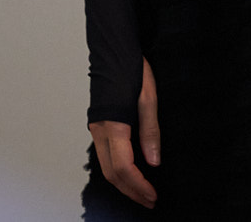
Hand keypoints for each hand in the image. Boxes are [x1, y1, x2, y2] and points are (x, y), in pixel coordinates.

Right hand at [89, 58, 159, 207]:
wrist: (112, 50)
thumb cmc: (131, 69)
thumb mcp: (148, 98)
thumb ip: (150, 131)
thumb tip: (154, 161)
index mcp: (113, 125)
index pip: (123, 167)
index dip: (138, 185)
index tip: (153, 195)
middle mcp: (100, 130)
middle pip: (111, 173)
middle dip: (130, 191)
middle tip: (149, 200)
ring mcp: (96, 129)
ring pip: (106, 166)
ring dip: (124, 183)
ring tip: (142, 191)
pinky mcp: (99, 125)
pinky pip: (105, 155)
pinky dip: (118, 170)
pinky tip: (132, 171)